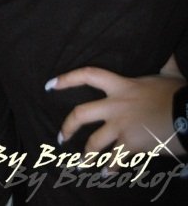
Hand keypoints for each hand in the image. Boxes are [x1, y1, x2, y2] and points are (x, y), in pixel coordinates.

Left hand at [46, 65, 185, 156]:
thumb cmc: (179, 94)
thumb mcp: (168, 74)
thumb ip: (163, 63)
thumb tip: (167, 52)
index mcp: (121, 85)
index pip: (87, 75)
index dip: (66, 79)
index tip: (50, 85)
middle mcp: (116, 105)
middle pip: (81, 114)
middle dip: (67, 127)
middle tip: (60, 137)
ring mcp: (122, 126)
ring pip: (94, 142)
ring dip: (87, 154)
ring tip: (83, 163)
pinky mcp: (132, 145)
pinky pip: (115, 160)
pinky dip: (110, 168)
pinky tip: (107, 173)